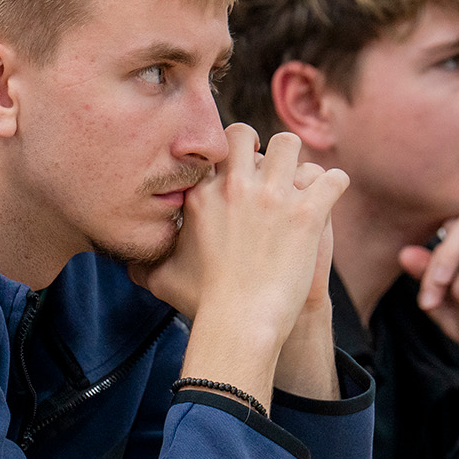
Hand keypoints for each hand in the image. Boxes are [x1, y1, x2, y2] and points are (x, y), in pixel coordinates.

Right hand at [134, 126, 346, 409]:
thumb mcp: (161, 277)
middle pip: (248, 134)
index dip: (227, 154)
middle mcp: (236, 185)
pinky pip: (331, 177)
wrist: (240, 324)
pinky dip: (334, 184)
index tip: (236, 167)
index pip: (213, 149)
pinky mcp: (307, 212)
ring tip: (301, 179)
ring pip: (291, 144)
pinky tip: (331, 195)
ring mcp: (274, 196)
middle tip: (269, 168)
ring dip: (297, 159)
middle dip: (259, 146)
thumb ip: (142, 261)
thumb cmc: (202, 304)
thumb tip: (124, 259)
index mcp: (202, 193)